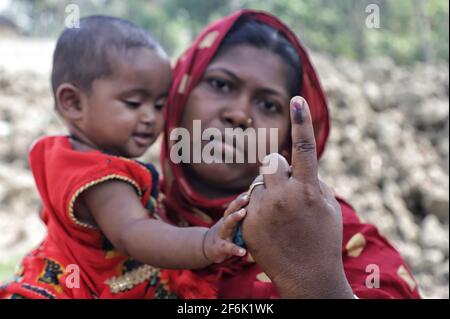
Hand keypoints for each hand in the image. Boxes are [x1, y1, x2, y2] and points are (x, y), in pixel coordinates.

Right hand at [203, 193, 248, 262]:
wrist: (207, 247)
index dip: (241, 198)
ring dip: (234, 217)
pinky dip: (236, 249)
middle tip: (247, 197)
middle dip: (238, 203)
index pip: (234, 205)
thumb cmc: (226, 233)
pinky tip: (244, 252)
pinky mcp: (220, 247)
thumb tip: (259, 205)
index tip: (251, 191)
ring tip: (243, 212)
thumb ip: (242, 216)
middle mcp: (225, 223)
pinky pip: (229, 247)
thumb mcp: (232, 223)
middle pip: (230, 210)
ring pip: (227, 224)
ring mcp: (222, 234)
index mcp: (228, 218)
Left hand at [241, 96, 353, 297]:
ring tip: (280, 217)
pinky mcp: (247, 223)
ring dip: (268, 192)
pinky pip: (250, 202)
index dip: (301, 122)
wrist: (307, 277)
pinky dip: (259, 209)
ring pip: (258, 184)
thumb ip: (312, 181)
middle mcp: (282, 197)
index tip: (296, 100)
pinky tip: (270, 228)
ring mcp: (261, 211)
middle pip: (270, 162)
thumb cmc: (323, 239)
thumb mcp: (328, 207)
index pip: (304, 148)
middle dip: (277, 170)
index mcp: (308, 190)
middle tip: (286, 188)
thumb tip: (295, 164)